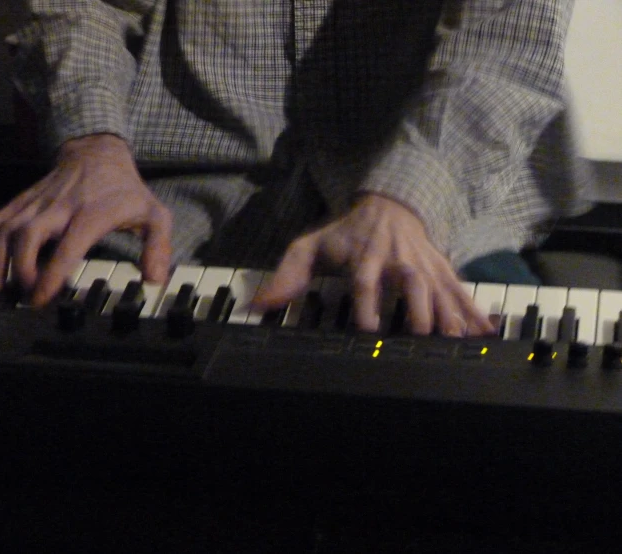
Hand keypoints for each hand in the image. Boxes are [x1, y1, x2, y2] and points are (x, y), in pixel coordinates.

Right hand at [0, 134, 172, 305]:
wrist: (97, 151)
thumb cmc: (125, 189)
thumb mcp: (154, 213)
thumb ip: (158, 245)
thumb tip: (155, 279)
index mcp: (89, 214)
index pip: (68, 245)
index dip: (52, 272)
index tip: (41, 297)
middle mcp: (56, 209)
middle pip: (27, 236)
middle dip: (20, 269)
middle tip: (21, 298)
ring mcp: (33, 205)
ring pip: (4, 231)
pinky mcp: (20, 204)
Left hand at [252, 194, 494, 335]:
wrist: (389, 204)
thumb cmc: (346, 233)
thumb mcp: (310, 247)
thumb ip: (286, 276)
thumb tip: (259, 306)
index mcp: (365, 258)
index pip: (365, 282)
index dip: (366, 304)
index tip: (368, 329)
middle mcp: (399, 261)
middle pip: (412, 285)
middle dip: (418, 312)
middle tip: (421, 339)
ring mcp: (424, 265)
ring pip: (441, 290)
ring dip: (451, 315)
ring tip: (460, 341)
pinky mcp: (442, 269)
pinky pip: (461, 291)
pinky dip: (474, 312)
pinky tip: (487, 333)